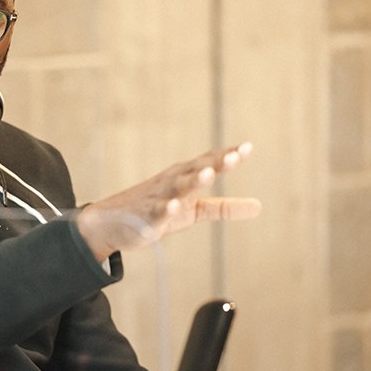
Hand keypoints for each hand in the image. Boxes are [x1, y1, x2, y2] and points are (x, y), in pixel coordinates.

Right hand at [76, 142, 261, 260]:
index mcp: (186, 177)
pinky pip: (157, 212)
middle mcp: (173, 182)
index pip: (210, 162)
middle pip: (197, 170)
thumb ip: (225, 208)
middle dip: (216, 163)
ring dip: (194, 180)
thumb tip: (258, 207)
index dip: (228, 156)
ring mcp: (159, 198)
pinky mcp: (146, 217)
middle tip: (235, 156)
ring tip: (209, 174)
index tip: (248, 148)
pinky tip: (175, 207)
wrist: (111, 222)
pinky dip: (166, 209)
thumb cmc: (158, 211)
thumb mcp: (195, 211)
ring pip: (178, 187)